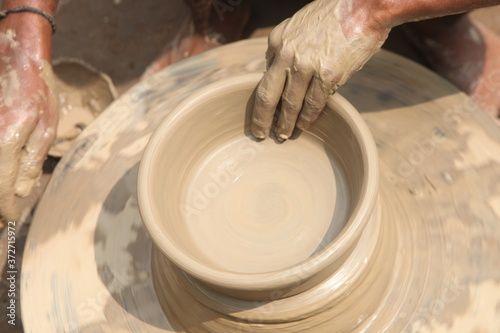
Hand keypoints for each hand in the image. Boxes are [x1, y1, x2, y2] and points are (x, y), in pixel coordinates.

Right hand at [0, 19, 56, 220]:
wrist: (16, 58)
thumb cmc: (37, 92)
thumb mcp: (46, 128)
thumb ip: (32, 161)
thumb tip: (24, 191)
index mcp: (6, 145)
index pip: (2, 189)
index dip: (6, 208)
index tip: (10, 219)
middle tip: (1, 221)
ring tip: (0, 205)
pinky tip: (1, 176)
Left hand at [251, 0, 390, 139]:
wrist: (363, 7)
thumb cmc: (333, 16)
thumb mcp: (298, 25)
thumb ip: (286, 47)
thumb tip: (277, 70)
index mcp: (278, 41)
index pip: (265, 77)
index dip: (261, 99)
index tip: (261, 113)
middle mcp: (287, 54)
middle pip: (268, 95)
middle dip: (262, 118)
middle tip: (259, 134)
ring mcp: (306, 65)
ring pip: (290, 104)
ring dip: (285, 124)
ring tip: (283, 135)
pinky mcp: (328, 75)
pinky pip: (313, 103)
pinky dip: (307, 118)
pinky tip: (303, 126)